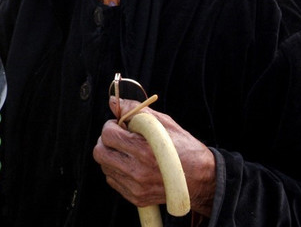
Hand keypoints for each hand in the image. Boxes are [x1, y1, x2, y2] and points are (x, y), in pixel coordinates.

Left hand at [93, 96, 215, 216]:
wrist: (201, 178)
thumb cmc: (183, 147)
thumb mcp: (163, 123)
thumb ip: (135, 110)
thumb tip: (112, 102)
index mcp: (144, 150)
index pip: (108, 134)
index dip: (112, 126)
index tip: (121, 126)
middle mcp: (137, 171)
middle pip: (100, 153)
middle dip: (106, 141)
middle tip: (119, 138)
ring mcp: (136, 187)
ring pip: (104, 167)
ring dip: (111, 156)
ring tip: (128, 152)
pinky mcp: (136, 197)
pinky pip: (113, 180)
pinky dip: (117, 171)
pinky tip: (132, 165)